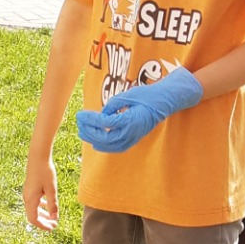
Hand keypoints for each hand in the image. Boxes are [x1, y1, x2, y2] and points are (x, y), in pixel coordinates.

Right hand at [23, 152, 58, 230]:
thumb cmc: (45, 172)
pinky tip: (48, 206)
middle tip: (55, 225)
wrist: (38, 158)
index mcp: (31, 200)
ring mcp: (27, 194)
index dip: (43, 226)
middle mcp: (27, 199)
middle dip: (44, 222)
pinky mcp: (30, 190)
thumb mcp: (52, 190)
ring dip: (43, 215)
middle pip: (33, 216)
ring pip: (34, 210)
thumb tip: (54, 218)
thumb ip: (53, 204)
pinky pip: (34, 203)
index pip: (34, 219)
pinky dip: (41, 207)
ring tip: (53, 217)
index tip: (52, 228)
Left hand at [77, 67, 203, 153]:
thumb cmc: (147, 96)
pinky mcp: (133, 140)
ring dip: (93, 139)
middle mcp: (131, 133)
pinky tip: (94, 142)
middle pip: (104, 137)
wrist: (164, 102)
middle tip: (79, 121)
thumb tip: (102, 115)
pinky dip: (104, 146)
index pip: (105, 123)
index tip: (81, 114)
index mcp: (130, 120)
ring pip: (108, 145)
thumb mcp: (128, 95)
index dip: (91, 120)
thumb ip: (112, 105)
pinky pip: (115, 148)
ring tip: (82, 131)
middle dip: (88, 130)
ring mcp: (132, 138)